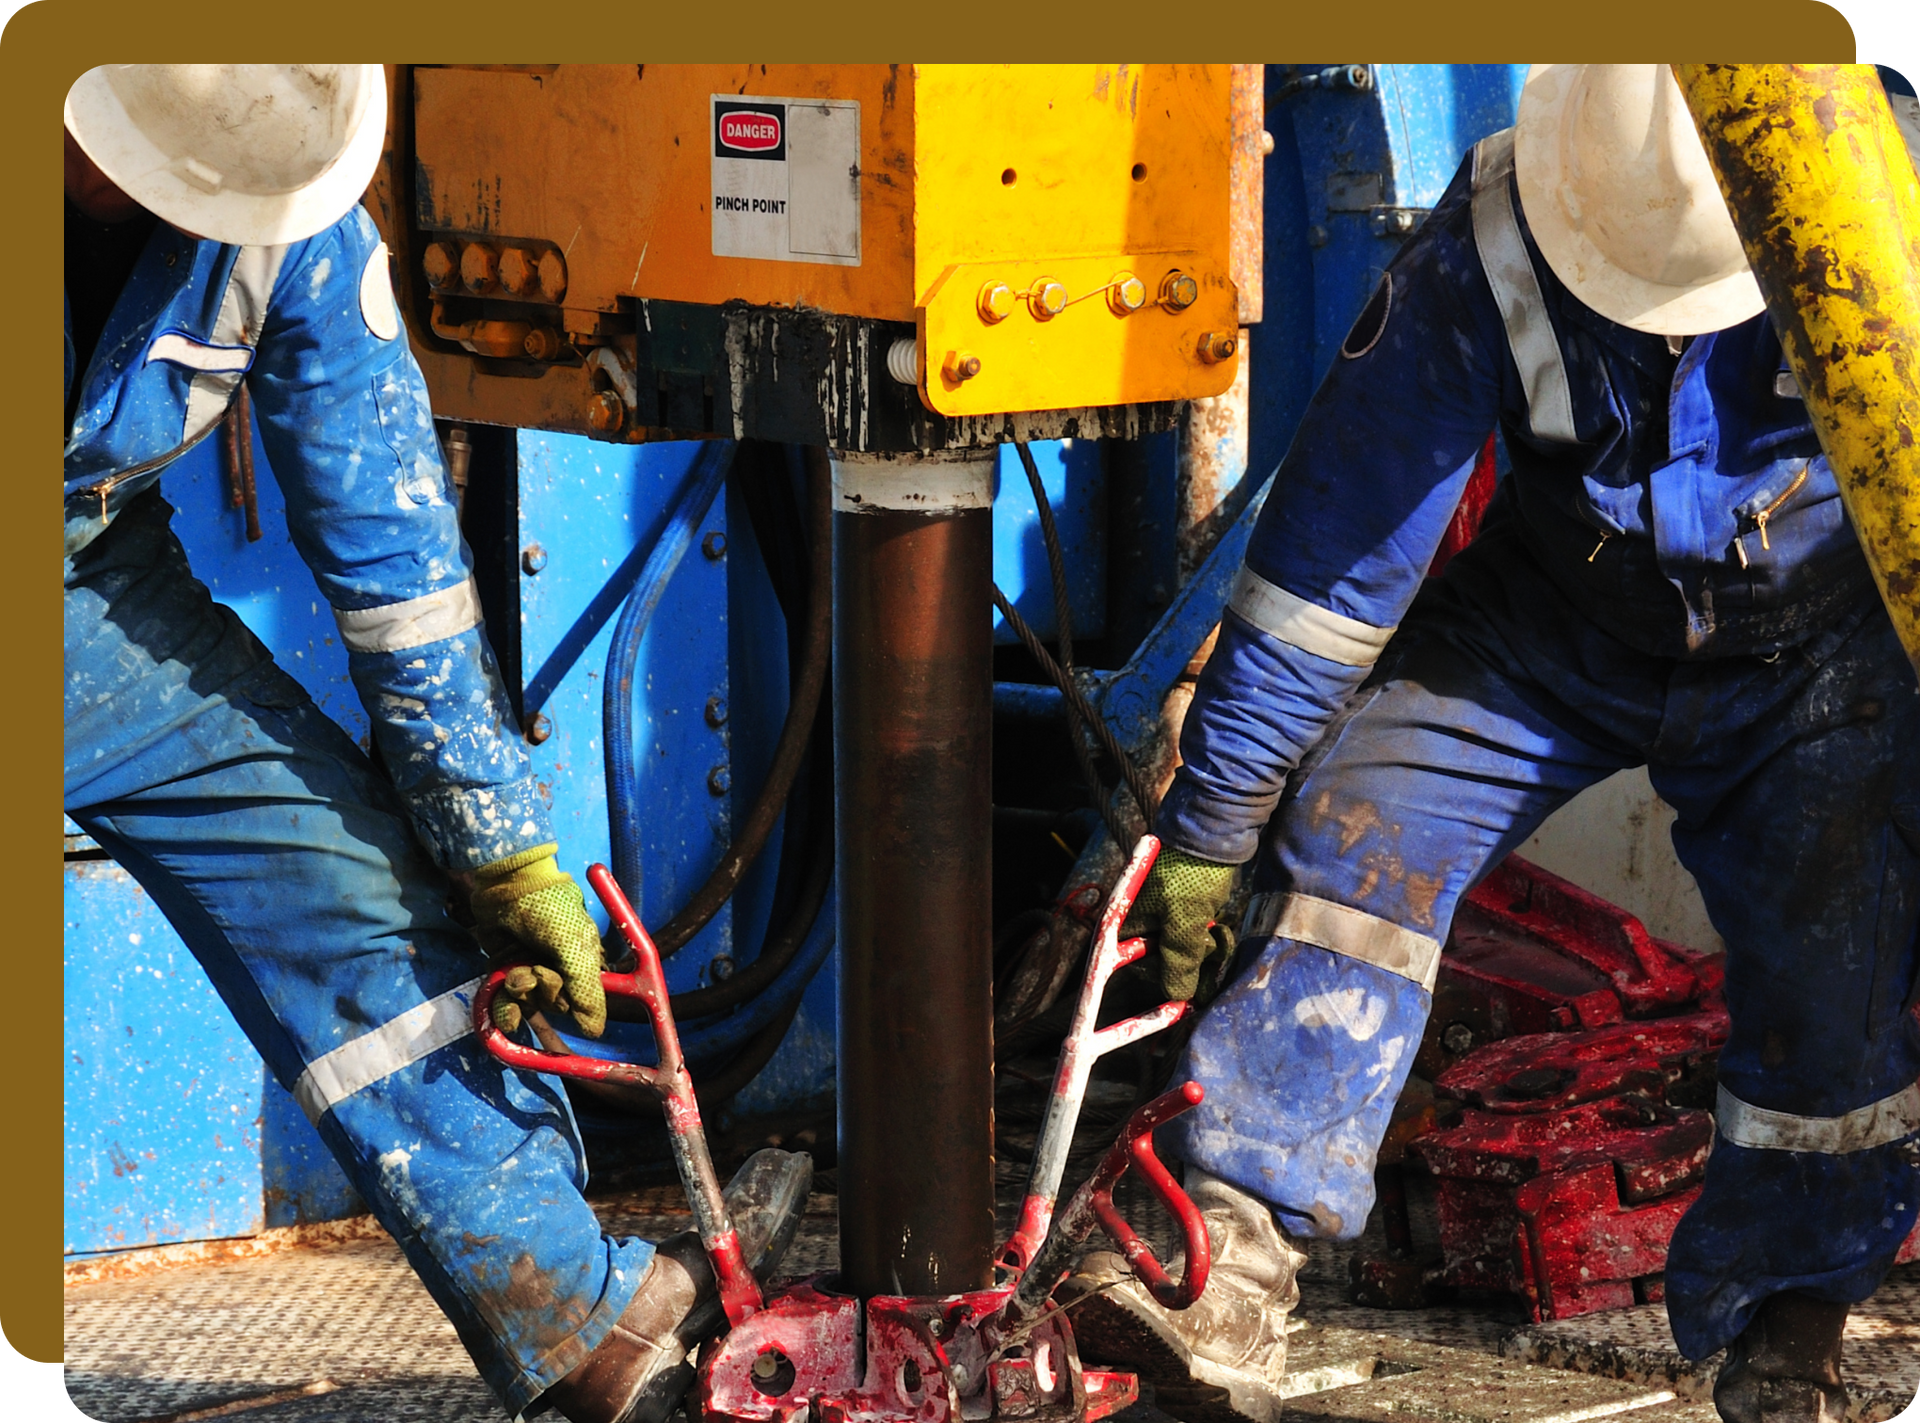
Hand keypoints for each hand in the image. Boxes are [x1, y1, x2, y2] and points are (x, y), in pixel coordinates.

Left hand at [468, 844, 608, 1037]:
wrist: (507, 883)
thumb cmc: (549, 908)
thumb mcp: (574, 945)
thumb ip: (585, 988)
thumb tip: (595, 1031)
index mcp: (585, 963)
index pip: (584, 1002)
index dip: (571, 1002)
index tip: (557, 982)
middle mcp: (561, 970)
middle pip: (555, 1005)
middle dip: (542, 992)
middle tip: (534, 968)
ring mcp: (532, 971)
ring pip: (529, 1004)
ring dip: (520, 995)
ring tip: (515, 972)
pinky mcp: (506, 970)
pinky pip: (507, 1002)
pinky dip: (504, 1008)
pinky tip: (503, 1004)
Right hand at [1124, 847, 1239, 1001]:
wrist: (1213, 827)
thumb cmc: (1192, 873)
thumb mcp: (1185, 922)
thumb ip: (1178, 961)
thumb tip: (1177, 995)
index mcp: (1127, 923)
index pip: (1137, 969)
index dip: (1162, 983)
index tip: (1186, 999)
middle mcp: (1138, 919)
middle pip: (1160, 960)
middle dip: (1188, 964)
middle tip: (1209, 959)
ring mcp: (1160, 910)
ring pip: (1179, 946)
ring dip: (1200, 949)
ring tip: (1216, 936)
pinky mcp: (1179, 904)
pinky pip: (1189, 931)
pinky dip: (1204, 935)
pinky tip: (1216, 927)